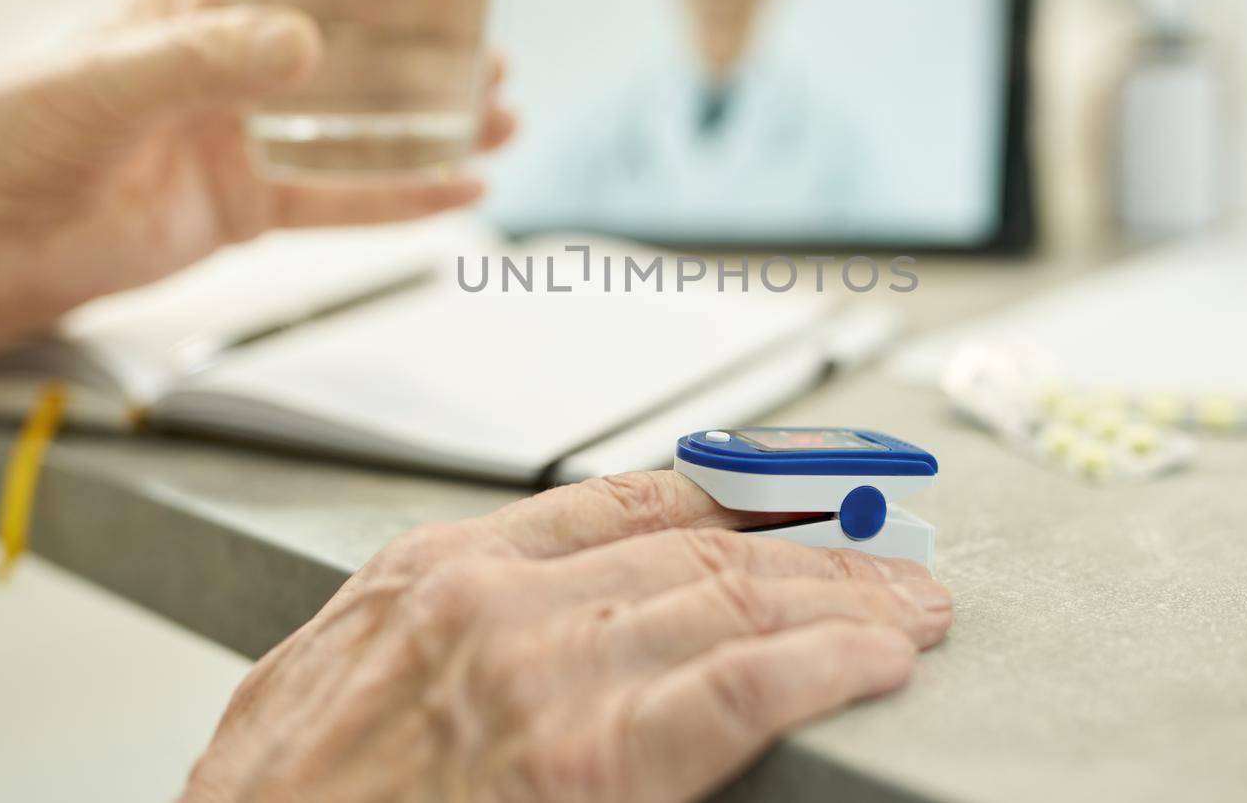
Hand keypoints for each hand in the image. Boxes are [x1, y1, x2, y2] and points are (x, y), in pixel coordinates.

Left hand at [0, 0, 514, 376]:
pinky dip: (399, 200)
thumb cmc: (6, 140)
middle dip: (432, 58)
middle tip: (500, 60)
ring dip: (432, 127)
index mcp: (195, 9)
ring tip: (502, 120)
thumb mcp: (104, 84)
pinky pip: (337, 202)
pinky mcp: (243, 208)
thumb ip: (206, 62)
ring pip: (359, 128)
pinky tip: (457, 190)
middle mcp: (228, 68)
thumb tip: (305, 43)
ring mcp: (241, 140)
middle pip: (354, 56)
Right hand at [181, 471, 951, 802]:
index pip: (627, 499)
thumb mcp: (337, 676)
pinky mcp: (586, 761)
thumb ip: (442, 628)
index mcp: (441, 570)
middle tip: (888, 542)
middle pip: (701, 543)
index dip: (735, 489)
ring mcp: (545, 672)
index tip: (800, 484)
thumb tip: (538, 615)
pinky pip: (740, 687)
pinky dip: (826, 661)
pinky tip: (880, 656)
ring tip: (910, 597)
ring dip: (844, 593)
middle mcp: (500, 599)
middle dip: (812, 539)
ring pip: (735, 598)